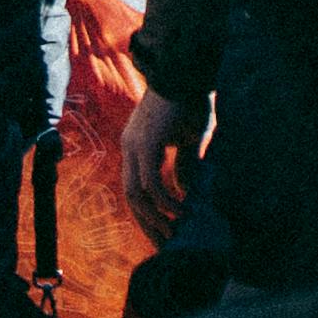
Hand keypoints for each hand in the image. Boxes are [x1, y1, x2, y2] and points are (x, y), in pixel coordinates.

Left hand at [122, 89, 205, 240]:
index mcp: (135, 146)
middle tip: (164, 245)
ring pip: (137, 194)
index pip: (133, 188)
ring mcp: (134, 146)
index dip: (145, 213)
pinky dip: (166, 201)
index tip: (161, 233)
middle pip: (130, 196)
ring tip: (174, 234)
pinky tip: (182, 211)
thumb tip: (183, 191)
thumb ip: (184, 165)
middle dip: (147, 223)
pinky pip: (152, 183)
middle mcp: (128, 147)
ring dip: (155, 217)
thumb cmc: (189, 101)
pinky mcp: (146, 144)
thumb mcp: (188, 141)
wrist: (186, 72)